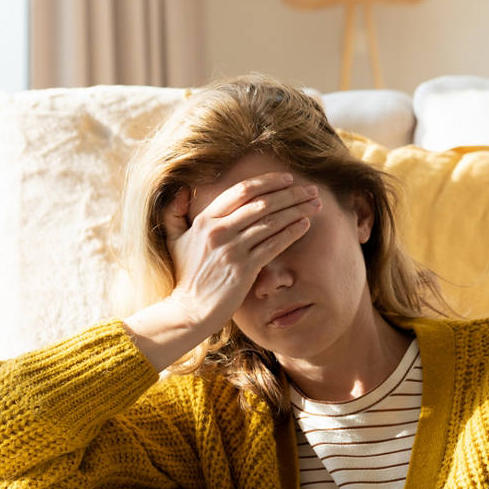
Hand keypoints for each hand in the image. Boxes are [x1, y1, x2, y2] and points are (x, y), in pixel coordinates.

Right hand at [160, 170, 319, 332]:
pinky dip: (291, 233)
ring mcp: (232, 250)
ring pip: (271, 222)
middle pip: (262, 203)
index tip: (289, 179)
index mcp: (205, 220)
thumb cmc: (185, 274)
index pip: (241, 190)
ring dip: (297, 211)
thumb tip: (182, 189)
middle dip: (291, 194)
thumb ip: (174, 213)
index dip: (268, 182)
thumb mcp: (174, 240)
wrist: (189, 310)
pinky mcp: (244, 270)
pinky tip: (305, 225)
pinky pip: (273, 245)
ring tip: (314, 205)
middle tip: (311, 190)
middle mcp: (219, 231)